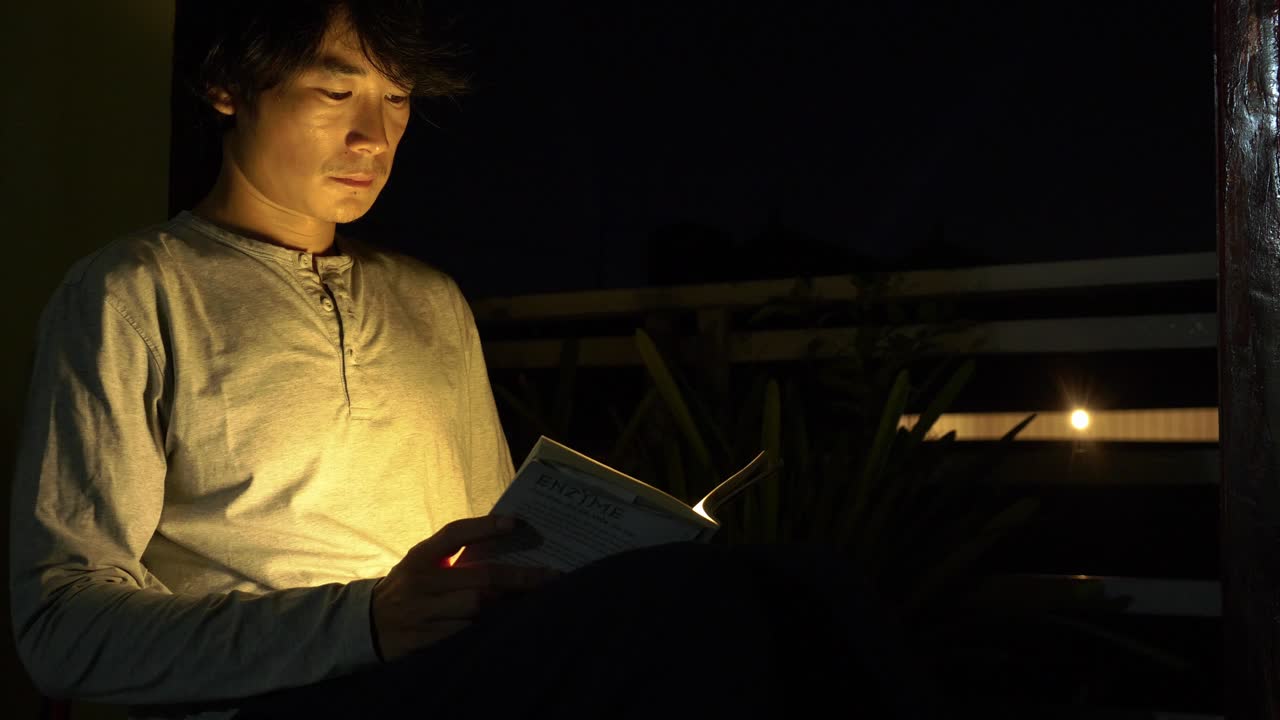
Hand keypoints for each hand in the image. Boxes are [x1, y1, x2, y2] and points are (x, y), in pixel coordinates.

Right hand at [370, 515, 558, 661]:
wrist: (366, 627)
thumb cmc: (409, 589)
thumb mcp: (422, 565)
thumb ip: (453, 557)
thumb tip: (507, 544)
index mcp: (420, 556)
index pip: (455, 534)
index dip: (485, 526)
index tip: (516, 523)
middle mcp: (420, 582)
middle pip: (480, 577)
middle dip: (520, 577)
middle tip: (551, 577)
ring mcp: (420, 612)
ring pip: (475, 607)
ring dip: (504, 607)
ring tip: (530, 604)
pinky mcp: (423, 641)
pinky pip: (465, 634)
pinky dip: (486, 630)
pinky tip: (505, 628)